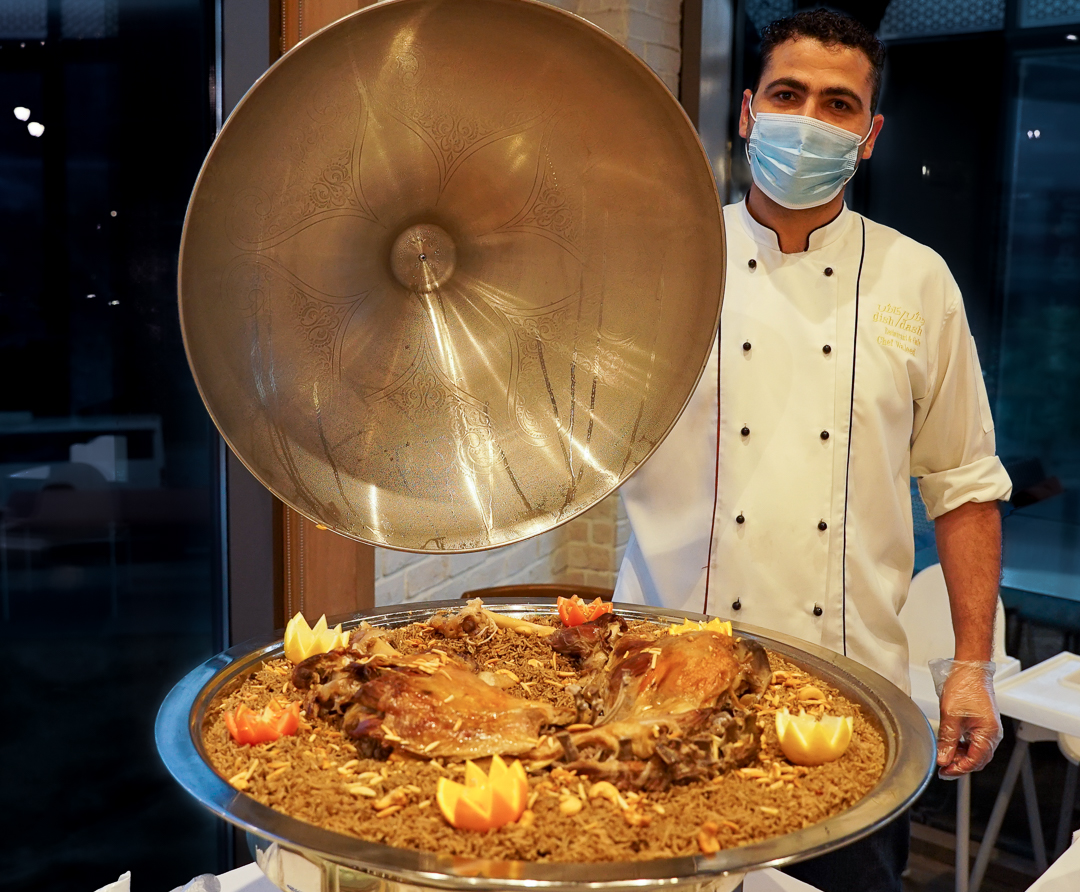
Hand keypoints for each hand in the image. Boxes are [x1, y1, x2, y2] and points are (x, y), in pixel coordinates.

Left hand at [929, 658, 1002, 778]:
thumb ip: (947, 740)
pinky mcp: (983, 723)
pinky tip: (951, 744)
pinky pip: (974, 741)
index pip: (974, 761)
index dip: (958, 769)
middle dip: (960, 765)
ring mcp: (988, 729)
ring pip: (975, 751)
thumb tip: (943, 759)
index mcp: (988, 734)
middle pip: (977, 759)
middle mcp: (992, 734)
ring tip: (944, 755)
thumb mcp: (950, 716)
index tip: (943, 772)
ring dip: (961, 755)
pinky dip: (963, 746)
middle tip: (942, 767)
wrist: (970, 668)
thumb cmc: (964, 686)